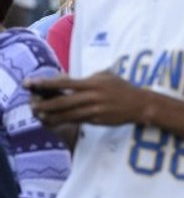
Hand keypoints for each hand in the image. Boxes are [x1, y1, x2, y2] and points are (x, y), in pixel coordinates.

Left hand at [27, 71, 150, 126]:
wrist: (140, 104)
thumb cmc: (122, 88)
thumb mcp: (106, 76)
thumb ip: (88, 77)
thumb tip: (67, 78)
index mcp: (92, 83)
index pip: (63, 83)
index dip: (45, 83)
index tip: (30, 83)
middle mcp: (92, 96)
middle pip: (61, 101)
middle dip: (43, 103)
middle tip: (30, 104)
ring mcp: (94, 109)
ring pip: (66, 114)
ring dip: (50, 115)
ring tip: (38, 114)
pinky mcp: (97, 120)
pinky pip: (75, 120)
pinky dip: (62, 120)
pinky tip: (52, 121)